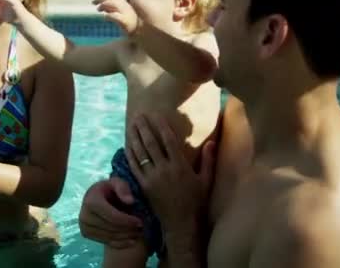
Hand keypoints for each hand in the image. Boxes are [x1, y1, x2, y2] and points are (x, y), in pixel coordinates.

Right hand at [78, 178, 143, 248]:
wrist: (96, 198)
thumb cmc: (109, 189)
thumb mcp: (117, 182)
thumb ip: (123, 188)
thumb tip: (130, 201)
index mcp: (91, 201)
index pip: (112, 216)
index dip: (127, 221)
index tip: (140, 222)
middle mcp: (84, 215)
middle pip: (111, 228)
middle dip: (128, 229)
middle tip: (141, 229)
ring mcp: (84, 226)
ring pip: (109, 237)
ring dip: (125, 237)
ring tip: (138, 233)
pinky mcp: (86, 234)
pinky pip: (105, 242)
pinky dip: (120, 243)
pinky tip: (131, 241)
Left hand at [92, 0, 138, 34]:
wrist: (139, 32)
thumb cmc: (129, 24)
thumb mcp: (120, 13)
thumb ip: (112, 9)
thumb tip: (102, 6)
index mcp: (125, 3)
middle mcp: (125, 6)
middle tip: (93, 2)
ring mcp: (126, 14)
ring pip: (114, 5)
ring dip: (104, 5)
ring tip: (98, 9)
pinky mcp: (125, 22)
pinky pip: (117, 17)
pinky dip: (110, 15)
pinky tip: (105, 17)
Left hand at [126, 114, 215, 228]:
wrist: (181, 224)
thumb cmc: (196, 201)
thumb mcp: (206, 181)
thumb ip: (208, 160)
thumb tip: (212, 142)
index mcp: (180, 166)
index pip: (169, 141)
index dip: (161, 126)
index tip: (155, 114)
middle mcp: (165, 170)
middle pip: (151, 144)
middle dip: (144, 128)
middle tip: (138, 115)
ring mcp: (152, 178)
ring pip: (141, 153)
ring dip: (135, 137)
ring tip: (131, 124)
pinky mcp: (143, 186)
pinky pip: (134, 167)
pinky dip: (130, 155)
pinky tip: (127, 144)